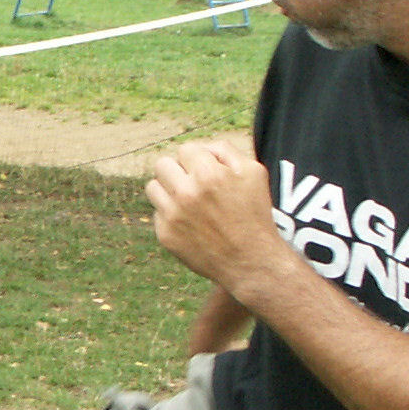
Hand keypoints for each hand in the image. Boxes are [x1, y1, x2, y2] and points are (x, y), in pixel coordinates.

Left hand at [145, 140, 288, 290]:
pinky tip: (190, 223)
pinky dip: (171, 215)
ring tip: (187, 201)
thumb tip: (202, 147)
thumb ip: (226, 150)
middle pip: (162, 164)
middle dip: (178, 170)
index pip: (185, 149)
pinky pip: (157, 212)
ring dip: (168, 190)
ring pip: (153, 187)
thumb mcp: (254, 173)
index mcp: (208, 174)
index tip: (206, 172)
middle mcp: (186, 193)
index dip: (197, 159)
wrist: (251, 262)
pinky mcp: (165, 235)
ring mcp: (173, 215)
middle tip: (192, 183)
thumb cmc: (255, 215)